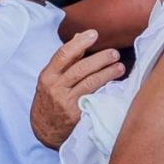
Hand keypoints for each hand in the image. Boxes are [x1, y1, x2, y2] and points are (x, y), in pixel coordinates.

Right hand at [30, 30, 125, 149]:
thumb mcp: (50, 79)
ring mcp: (66, 102)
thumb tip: (79, 36)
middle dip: (99, 59)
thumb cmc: (49, 99)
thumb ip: (65, 59)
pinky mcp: (77, 115)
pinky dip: (105, 90)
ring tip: (120, 67)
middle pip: (80, 69)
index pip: (63, 54)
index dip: (79, 42)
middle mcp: (55, 88)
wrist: (44, 130)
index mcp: (47, 75)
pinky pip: (94, 98)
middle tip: (114, 53)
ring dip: (107, 73)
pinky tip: (116, 85)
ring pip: (89, 83)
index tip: (94, 34)